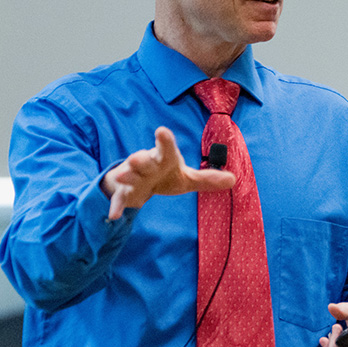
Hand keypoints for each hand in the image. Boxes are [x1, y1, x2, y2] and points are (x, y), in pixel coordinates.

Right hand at [100, 126, 235, 219]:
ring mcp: (133, 178)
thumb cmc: (164, 176)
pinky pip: (119, 199)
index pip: (165, 148)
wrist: (137, 183)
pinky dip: (116, 206)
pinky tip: (113, 216)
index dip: (164, 140)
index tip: (161, 131)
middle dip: (140, 159)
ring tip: (124, 176)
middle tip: (137, 157)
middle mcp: (146, 165)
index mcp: (163, 159)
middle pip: (143, 160)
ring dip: (127, 176)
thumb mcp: (187, 178)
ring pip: (129, 176)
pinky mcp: (124, 192)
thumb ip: (207, 179)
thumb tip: (234, 179)